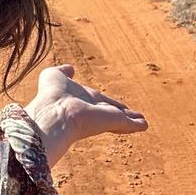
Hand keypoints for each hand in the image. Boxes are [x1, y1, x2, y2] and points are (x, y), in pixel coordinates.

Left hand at [24, 64, 148, 168]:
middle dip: (119, 113)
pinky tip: (144, 125)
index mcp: (79, 99)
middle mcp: (92, 109)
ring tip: (142, 121)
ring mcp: (102, 116)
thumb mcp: (54, 76)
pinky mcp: (112, 121)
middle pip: (109, 111)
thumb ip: (62, 72)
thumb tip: (70, 68)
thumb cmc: (51, 94)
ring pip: (119, 118)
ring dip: (130, 119)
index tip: (104, 102)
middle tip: (130, 115)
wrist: (55, 112)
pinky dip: (136, 125)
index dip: (101, 102)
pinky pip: (126, 123)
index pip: (94, 100)